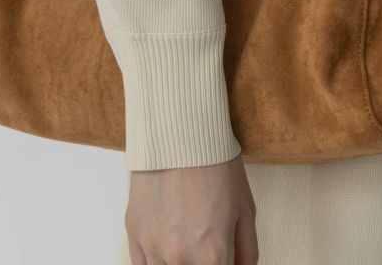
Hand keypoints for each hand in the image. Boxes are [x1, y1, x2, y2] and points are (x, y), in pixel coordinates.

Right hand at [124, 151, 258, 264]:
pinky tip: (166, 248)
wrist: (180, 131)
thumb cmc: (214, 162)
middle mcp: (181, 258)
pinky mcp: (134, 234)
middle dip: (202, 263)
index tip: (221, 258)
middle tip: (204, 243)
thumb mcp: (245, 208)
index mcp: (213, 254)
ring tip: (185, 241)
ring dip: (178, 263)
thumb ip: (247, 250)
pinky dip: (155, 262)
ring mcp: (154, 248)